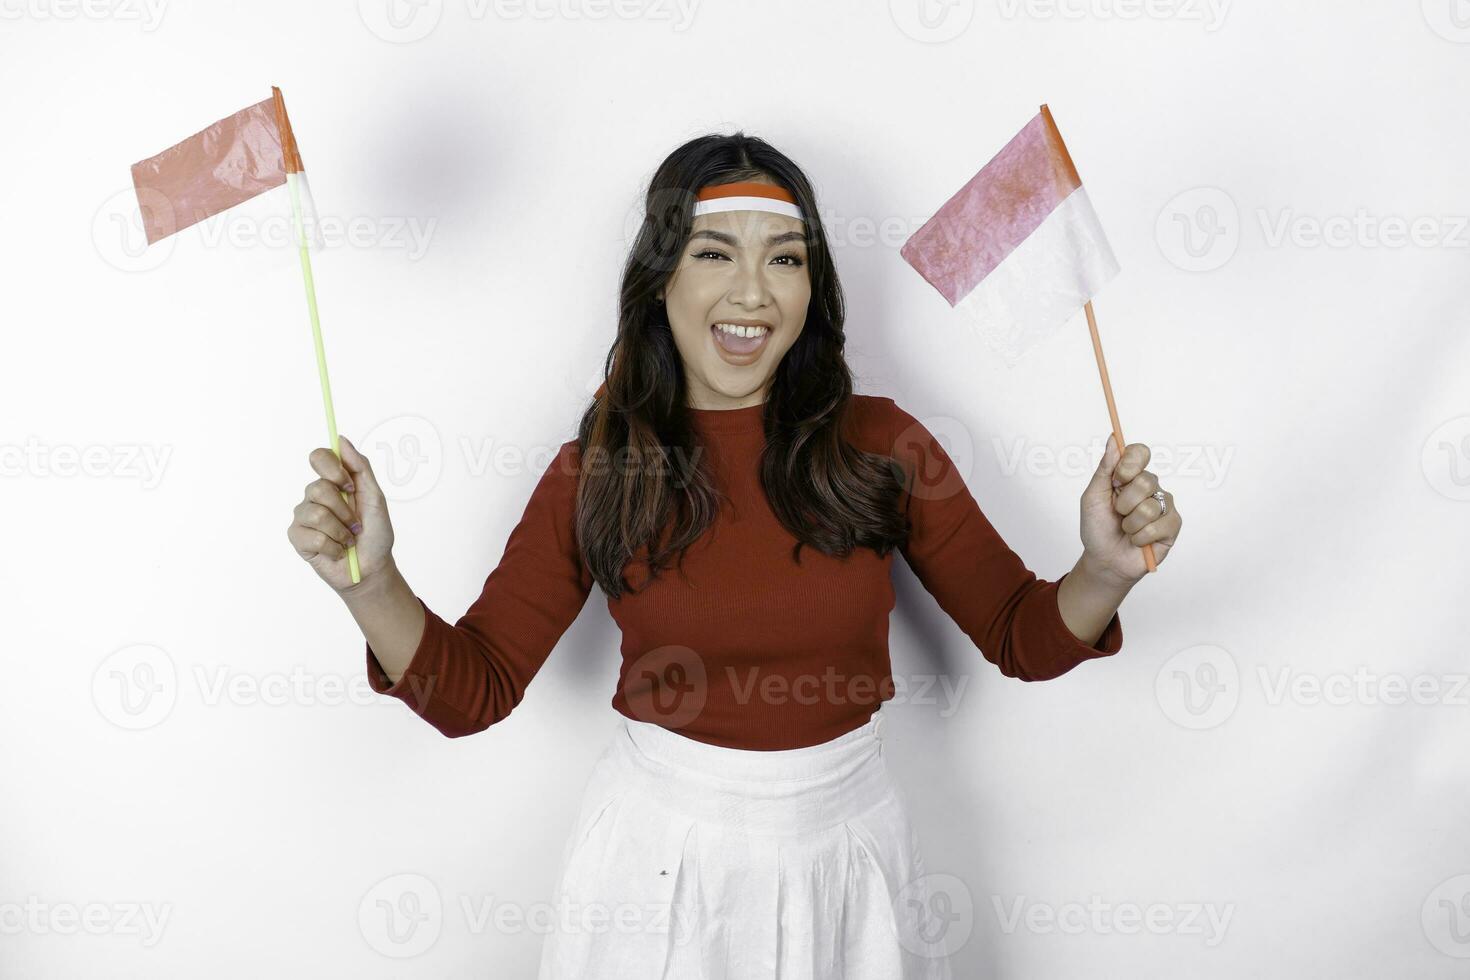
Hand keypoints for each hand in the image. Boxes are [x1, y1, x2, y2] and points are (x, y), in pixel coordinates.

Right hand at [285, 435, 395, 592]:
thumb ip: (360, 468)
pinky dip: (333, 547)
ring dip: (341, 531)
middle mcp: (314, 496)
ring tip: (349, 540)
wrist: (372, 568)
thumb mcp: (375, 498)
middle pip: (318, 487)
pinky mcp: (298, 537)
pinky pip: (313, 537)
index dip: (331, 467)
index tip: (348, 484)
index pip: (319, 457)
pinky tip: (337, 551)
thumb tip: (341, 440)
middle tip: (356, 524)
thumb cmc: (375, 534)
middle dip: (345, 510)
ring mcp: (304, 516)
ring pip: (317, 513)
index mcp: (333, 482)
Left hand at [1079, 435, 1181, 583]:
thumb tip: (1113, 439)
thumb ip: (1105, 469)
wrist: (1104, 560)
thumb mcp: (1092, 497)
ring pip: (1149, 506)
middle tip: (1117, 513)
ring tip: (1126, 529)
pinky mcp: (1172, 525)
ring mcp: (1163, 505)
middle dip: (1123, 503)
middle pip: (1145, 481)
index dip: (1130, 463)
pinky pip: (1158, 525)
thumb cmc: (1097, 528)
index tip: (1118, 479)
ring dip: (1130, 523)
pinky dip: (1140, 536)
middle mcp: (1150, 487)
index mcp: (1130, 476)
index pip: (1140, 453)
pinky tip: (1137, 540)